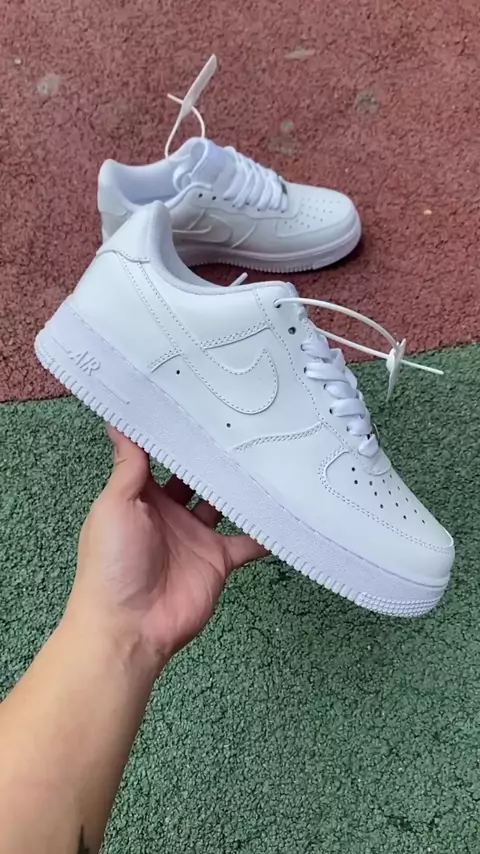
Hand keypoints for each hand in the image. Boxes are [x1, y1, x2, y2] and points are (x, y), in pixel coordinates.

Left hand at [68, 428, 265, 672]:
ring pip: (224, 504)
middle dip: (213, 458)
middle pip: (197, 478)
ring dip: (240, 487)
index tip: (196, 406)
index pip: (161, 458)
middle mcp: (171, 513)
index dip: (175, 436)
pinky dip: (265, 531)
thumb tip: (119, 422)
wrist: (130, 625)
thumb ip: (128, 466)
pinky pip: (248, 541)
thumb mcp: (115, 505)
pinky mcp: (218, 559)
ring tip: (265, 457)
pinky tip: (284, 511)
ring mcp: (196, 536)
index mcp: (142, 497)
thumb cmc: (112, 562)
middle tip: (240, 426)